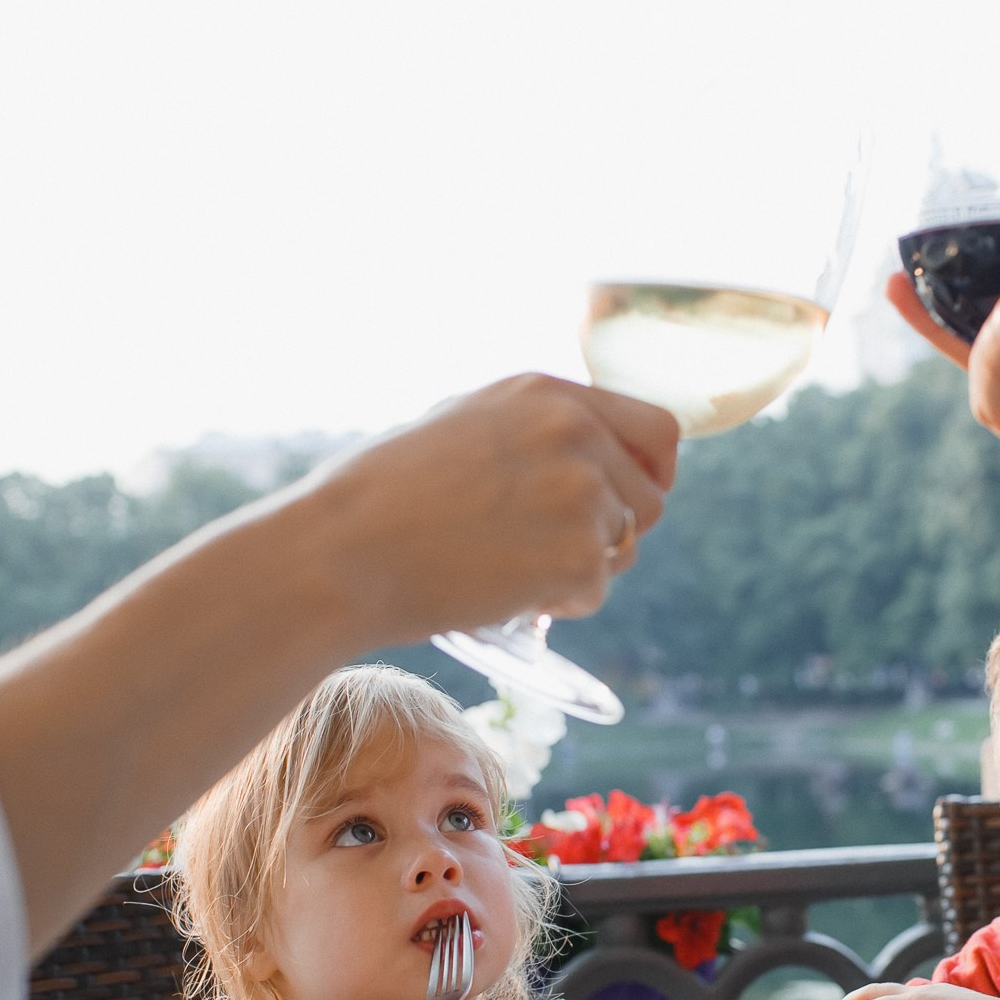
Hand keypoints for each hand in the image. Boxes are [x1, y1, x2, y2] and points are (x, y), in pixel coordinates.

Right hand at [319, 373, 679, 639]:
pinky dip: (557, 604)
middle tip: (550, 550)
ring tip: (507, 565)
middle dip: (612, 532)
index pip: (657, 430)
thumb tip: (592, 454)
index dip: (651, 472)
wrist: (342, 552)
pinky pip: (593, 592)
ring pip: (623, 549)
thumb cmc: (381, 496)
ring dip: (579, 569)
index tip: (633, 498)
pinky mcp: (577, 559)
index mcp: (547, 395)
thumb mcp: (464, 424)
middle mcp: (575, 435)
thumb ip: (535, 431)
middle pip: (650, 500)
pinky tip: (501, 590)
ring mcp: (582, 496)